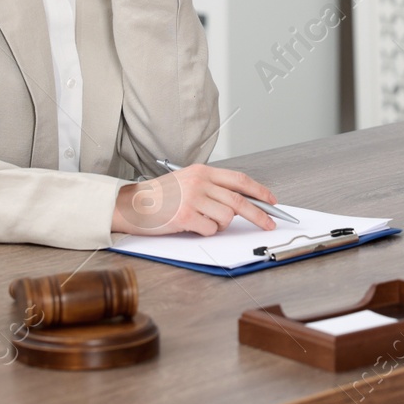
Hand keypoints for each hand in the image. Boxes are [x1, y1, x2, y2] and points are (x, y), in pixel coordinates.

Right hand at [111, 163, 279, 235]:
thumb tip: (240, 203)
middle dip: (259, 214)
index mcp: (202, 171)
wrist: (132, 204)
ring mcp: (192, 199)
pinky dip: (207, 231)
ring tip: (204, 221)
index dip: (259, 191)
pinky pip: (210, 229)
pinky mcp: (185, 216)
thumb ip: (211, 188)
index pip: (240, 179)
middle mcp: (199, 182)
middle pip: (239, 200)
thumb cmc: (160, 196)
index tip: (272, 201)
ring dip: (221, 225)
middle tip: (270, 223)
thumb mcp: (188, 182)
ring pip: (226, 217)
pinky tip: (193, 226)